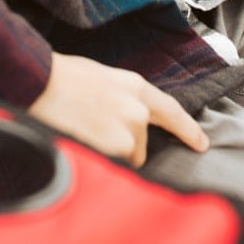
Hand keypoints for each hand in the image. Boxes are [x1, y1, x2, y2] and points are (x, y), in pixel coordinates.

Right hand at [28, 52, 208, 167]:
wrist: (42, 82)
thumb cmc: (63, 77)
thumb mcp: (102, 78)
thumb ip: (123, 98)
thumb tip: (125, 118)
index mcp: (136, 87)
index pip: (171, 111)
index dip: (188, 128)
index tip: (201, 143)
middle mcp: (139, 109)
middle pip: (142, 142)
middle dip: (124, 144)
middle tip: (95, 129)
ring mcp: (129, 130)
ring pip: (127, 157)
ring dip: (111, 153)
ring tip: (85, 133)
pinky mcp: (116, 148)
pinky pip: (114, 166)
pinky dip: (101, 161)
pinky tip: (83, 143)